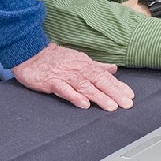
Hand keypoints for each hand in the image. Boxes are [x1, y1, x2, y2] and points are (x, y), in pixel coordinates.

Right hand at [11, 43, 134, 110]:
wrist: (30, 53)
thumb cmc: (55, 58)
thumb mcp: (78, 59)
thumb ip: (97, 65)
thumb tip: (114, 69)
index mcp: (85, 64)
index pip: (104, 76)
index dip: (118, 86)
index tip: (130, 96)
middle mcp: (77, 68)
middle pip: (98, 81)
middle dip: (114, 93)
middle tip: (126, 104)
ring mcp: (65, 75)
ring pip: (85, 86)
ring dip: (99, 96)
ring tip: (111, 107)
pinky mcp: (52, 81)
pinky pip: (65, 89)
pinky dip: (74, 96)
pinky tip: (84, 104)